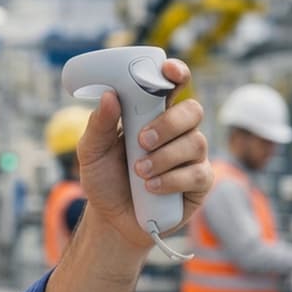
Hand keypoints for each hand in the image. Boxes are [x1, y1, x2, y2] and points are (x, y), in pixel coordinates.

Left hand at [75, 59, 213, 248]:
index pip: (173, 86)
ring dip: (164, 157)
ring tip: (139, 172)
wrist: (111, 220)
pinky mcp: (200, 183)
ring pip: (195, 143)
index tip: (168, 71)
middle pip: (192, 110)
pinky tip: (151, 188)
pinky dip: (171, 180)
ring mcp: (192, 157)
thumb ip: (99, 124)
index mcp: (153, 115)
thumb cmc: (105, 180)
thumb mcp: (92, 152)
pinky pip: (197, 174)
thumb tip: (110, 96)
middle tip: (142, 141)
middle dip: (169, 123)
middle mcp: (178, 132)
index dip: (176, 73)